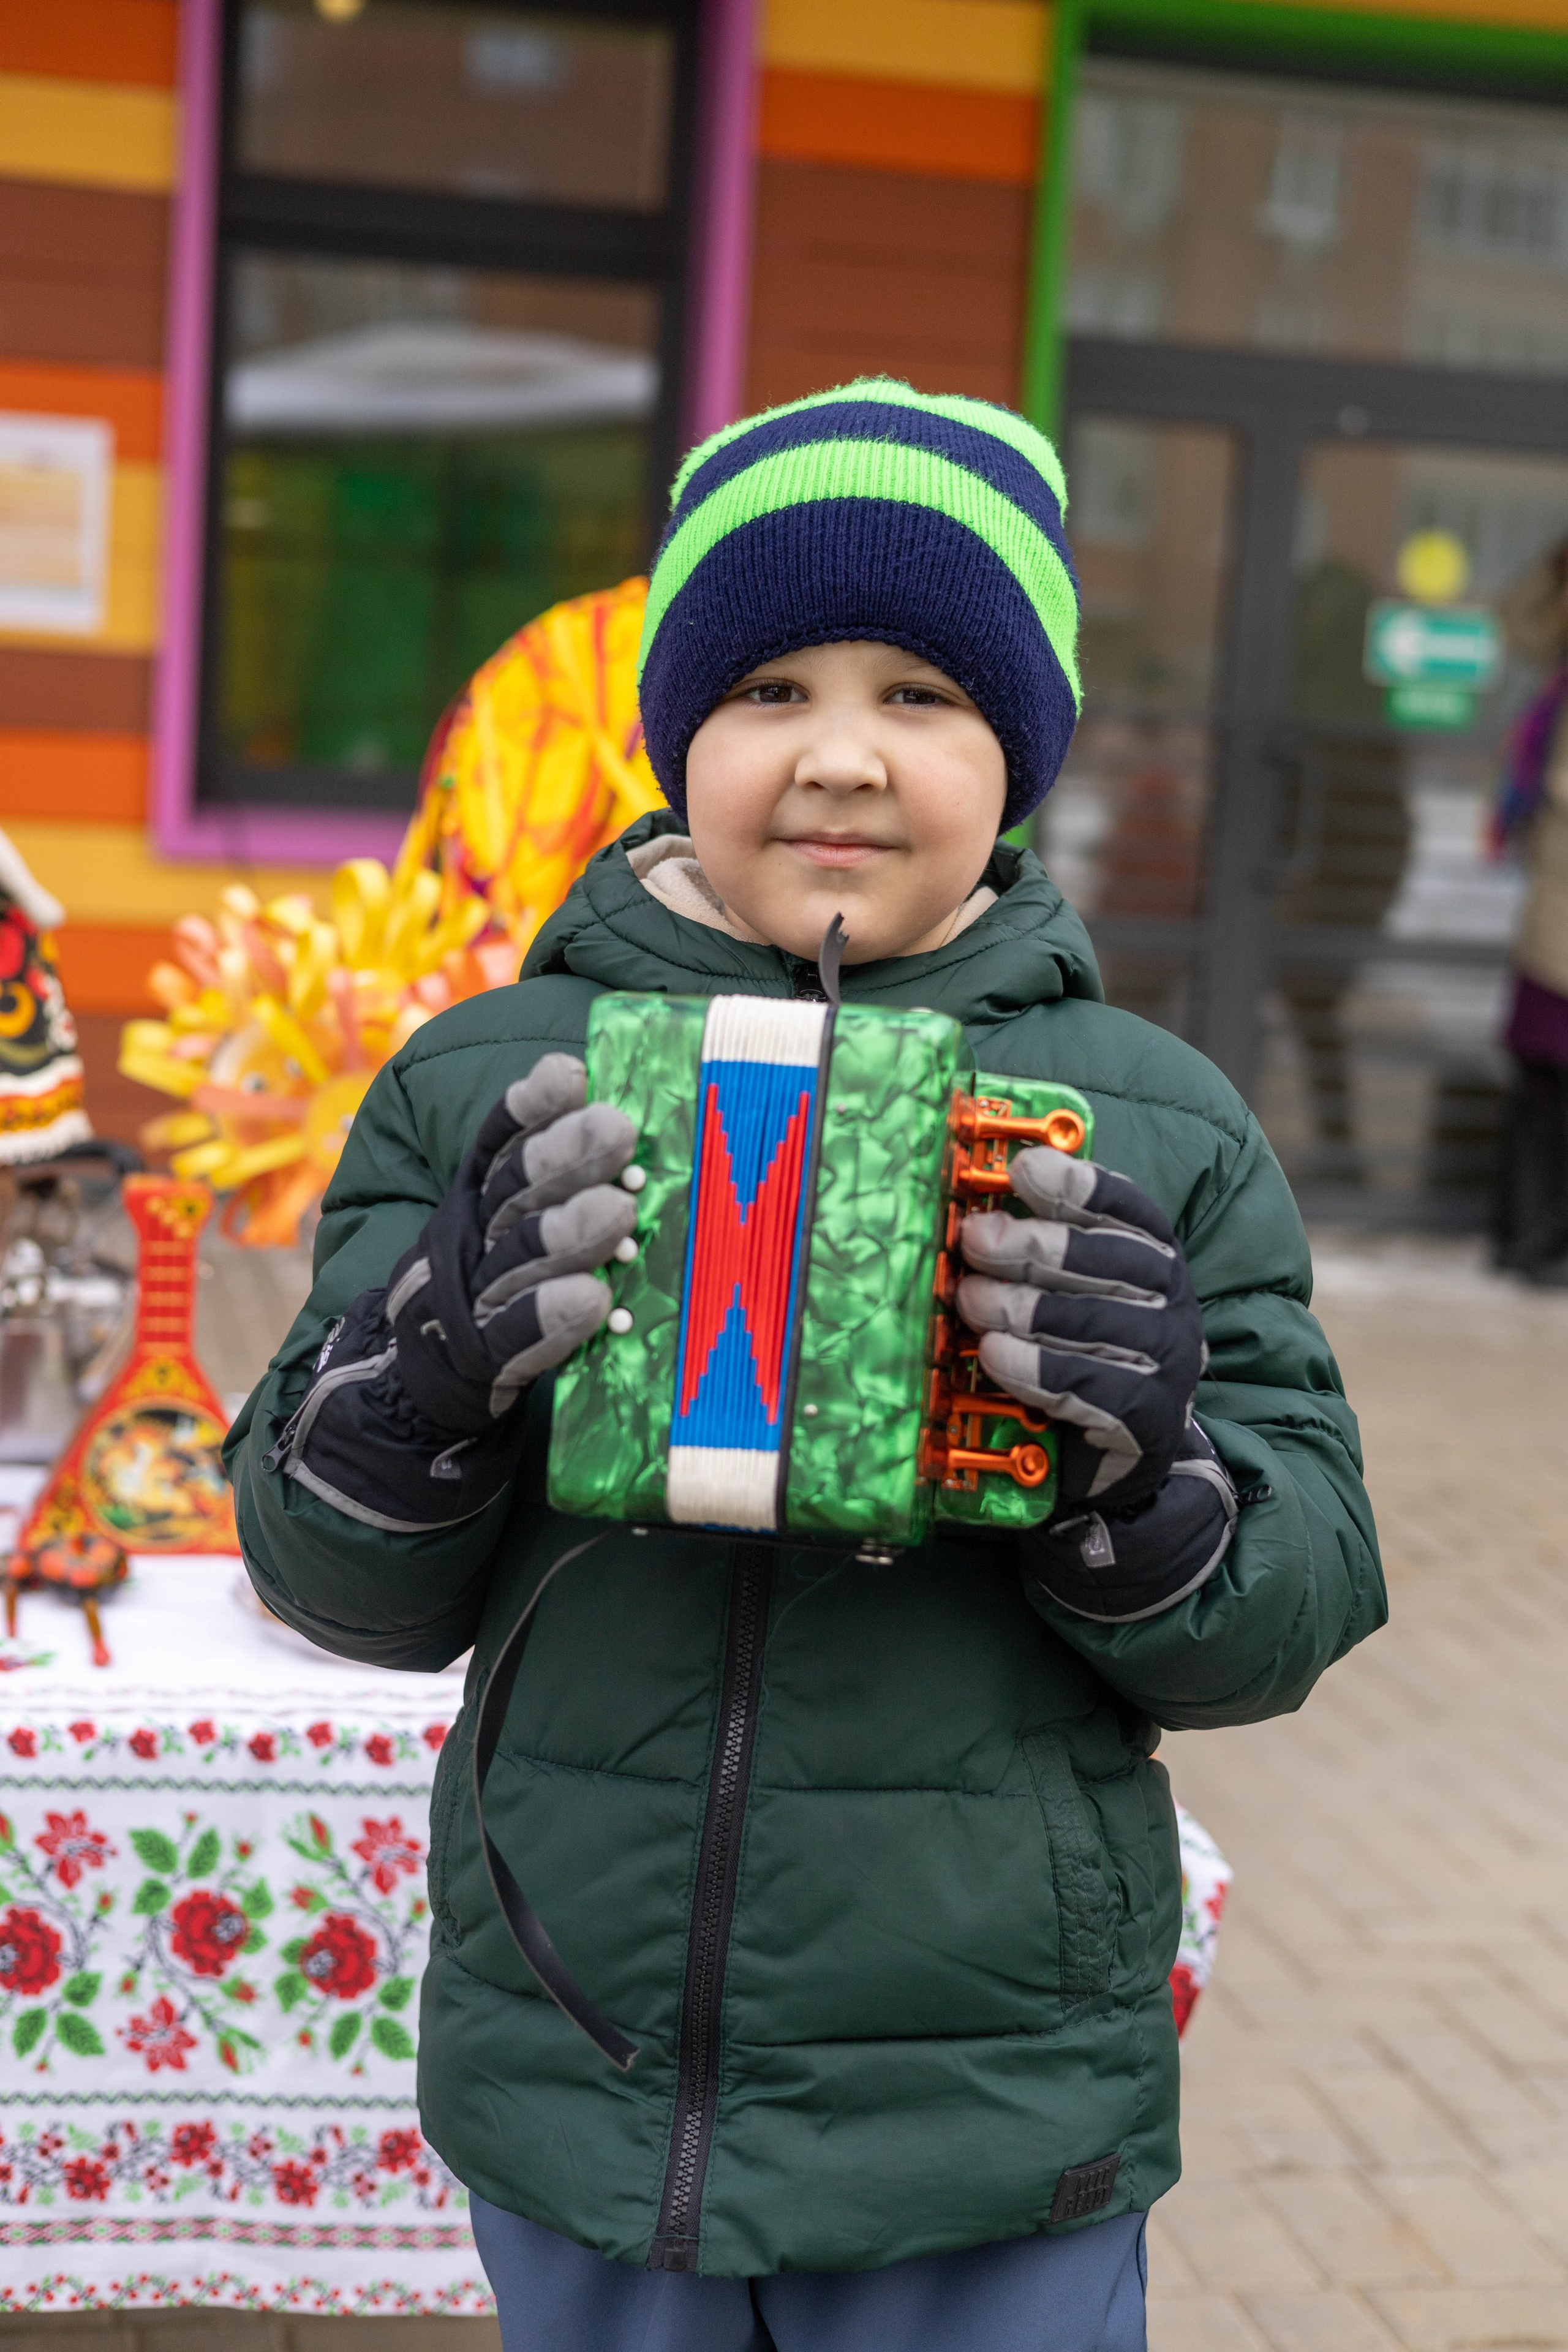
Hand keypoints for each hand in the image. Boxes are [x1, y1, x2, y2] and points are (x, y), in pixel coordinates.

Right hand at [388, 1053, 637, 1431]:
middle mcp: (472, 1236)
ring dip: (570, 1232)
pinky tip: (596, 1300)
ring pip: (522, 1257)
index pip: (501, 1141)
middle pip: (516, 1191)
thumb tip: (617, 1106)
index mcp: (479, 1195)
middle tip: (619, 1128)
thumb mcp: (515, 1217)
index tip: (570, 1074)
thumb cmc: (499, 1278)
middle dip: (566, 1157)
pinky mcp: (484, 1357)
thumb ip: (558, 1173)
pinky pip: (517, 1335)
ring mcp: (474, 1296)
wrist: (426, 1372)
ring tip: (620, 1209)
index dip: (531, 1107)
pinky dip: (552, 1317)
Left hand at [955, 1146, 1204, 1508]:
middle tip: (975, 1239)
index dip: (1077, 1186)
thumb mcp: (1068, 1295)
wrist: (1118, 1458)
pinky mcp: (1150, 1418)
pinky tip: (995, 1355)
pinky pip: (1088, 1385)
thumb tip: (979, 1210)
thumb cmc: (1081, 1358)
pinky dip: (1036, 1368)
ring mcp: (1169, 1362)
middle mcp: (1174, 1304)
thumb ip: (1040, 1249)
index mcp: (1157, 1260)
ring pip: (1093, 1322)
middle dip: (1033, 1246)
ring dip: (1024, 1307)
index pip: (1129, 1209)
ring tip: (971, 1299)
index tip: (1024, 1170)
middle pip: (1106, 1261)